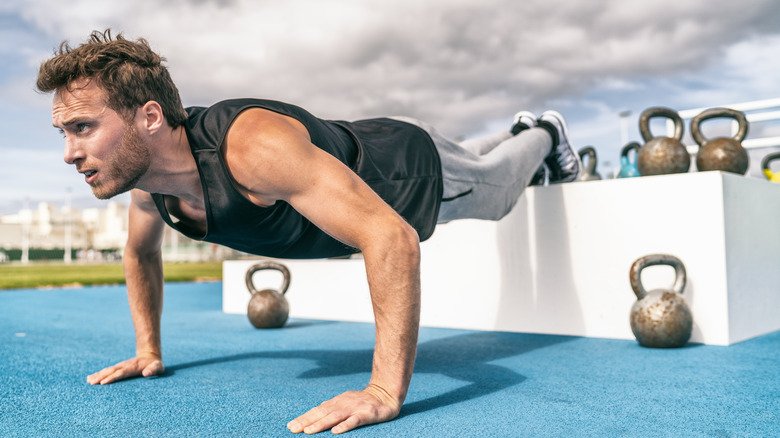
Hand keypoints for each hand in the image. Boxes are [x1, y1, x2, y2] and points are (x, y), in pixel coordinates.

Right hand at [86, 355, 163, 384]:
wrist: (149, 356)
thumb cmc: (155, 365)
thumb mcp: (158, 367)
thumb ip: (154, 369)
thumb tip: (146, 373)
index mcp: (133, 368)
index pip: (121, 373)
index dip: (112, 377)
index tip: (103, 382)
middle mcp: (124, 366)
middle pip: (111, 371)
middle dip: (101, 377)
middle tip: (92, 383)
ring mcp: (120, 367)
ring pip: (107, 371)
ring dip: (98, 375)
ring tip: (88, 381)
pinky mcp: (118, 368)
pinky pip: (107, 371)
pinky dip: (98, 374)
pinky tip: (90, 378)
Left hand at [287, 384, 401, 433]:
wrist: (386, 393)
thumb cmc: (363, 400)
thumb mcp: (345, 401)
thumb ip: (332, 407)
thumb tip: (315, 411)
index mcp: (337, 402)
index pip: (317, 410)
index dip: (304, 418)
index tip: (290, 425)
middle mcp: (343, 404)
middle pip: (322, 413)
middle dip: (306, 421)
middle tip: (292, 429)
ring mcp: (355, 408)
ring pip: (335, 417)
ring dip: (321, 424)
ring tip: (308, 431)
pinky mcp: (367, 414)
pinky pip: (354, 421)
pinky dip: (345, 425)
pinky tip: (336, 431)